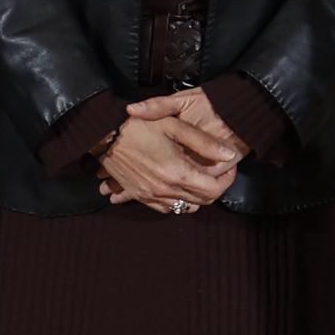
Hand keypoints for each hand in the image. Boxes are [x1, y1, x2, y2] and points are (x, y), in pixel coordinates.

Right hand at [98, 96, 238, 212]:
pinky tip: (178, 186)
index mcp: (176, 172)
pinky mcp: (139, 196)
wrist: (104, 135)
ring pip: (185, 207)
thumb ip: (204, 142)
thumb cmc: (139, 127)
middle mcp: (164, 189)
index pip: (213, 190)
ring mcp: (150, 196)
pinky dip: (177, 201)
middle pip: (201, 201)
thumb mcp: (175, 126)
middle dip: (216, 188)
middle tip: (219, 172)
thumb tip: (228, 154)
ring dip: (197, 197)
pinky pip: (165, 208)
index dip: (227, 180)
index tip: (230, 168)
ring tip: (200, 179)